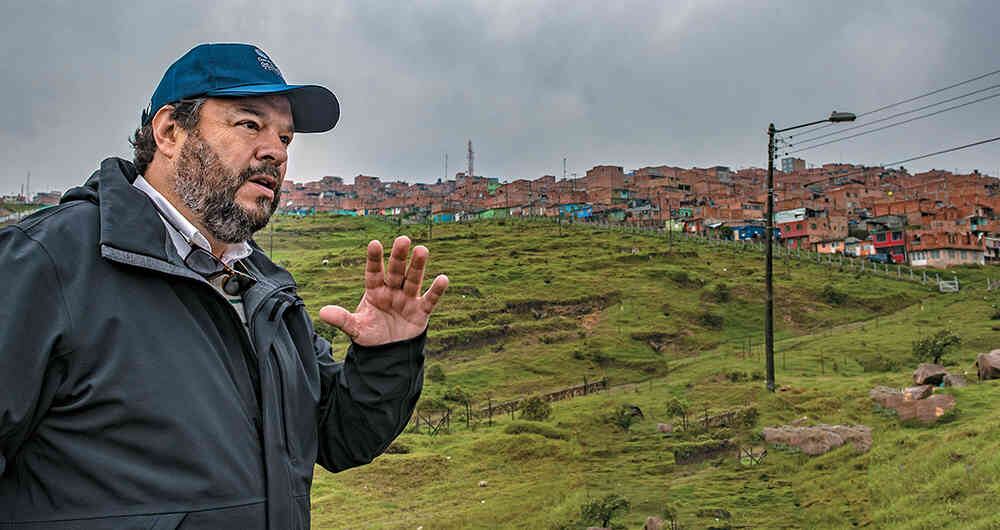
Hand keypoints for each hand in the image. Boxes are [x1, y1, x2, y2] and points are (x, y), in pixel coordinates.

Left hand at [319, 236, 448, 346]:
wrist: (389, 351)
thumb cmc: (372, 334)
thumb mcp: (356, 328)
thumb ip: (342, 319)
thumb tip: (322, 312)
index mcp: (375, 291)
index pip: (373, 272)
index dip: (374, 259)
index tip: (374, 243)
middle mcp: (392, 290)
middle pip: (396, 271)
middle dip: (399, 256)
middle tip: (403, 239)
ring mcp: (407, 299)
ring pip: (413, 279)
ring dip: (418, 266)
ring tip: (422, 250)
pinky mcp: (421, 311)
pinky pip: (429, 299)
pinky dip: (436, 290)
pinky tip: (442, 278)